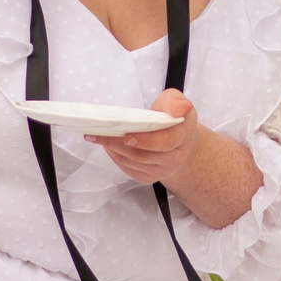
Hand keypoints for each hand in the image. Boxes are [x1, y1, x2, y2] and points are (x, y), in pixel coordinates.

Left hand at [87, 88, 205, 186]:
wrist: (180, 141)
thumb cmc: (174, 119)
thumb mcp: (177, 102)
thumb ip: (175, 103)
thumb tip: (179, 109)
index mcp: (182, 137)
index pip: (165, 142)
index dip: (145, 140)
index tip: (127, 136)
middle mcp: (174, 159)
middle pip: (142, 155)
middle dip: (118, 143)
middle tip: (100, 132)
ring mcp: (161, 170)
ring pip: (132, 162)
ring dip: (113, 148)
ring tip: (98, 135)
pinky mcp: (148, 177)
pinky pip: (128, 168)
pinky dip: (114, 156)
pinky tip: (107, 144)